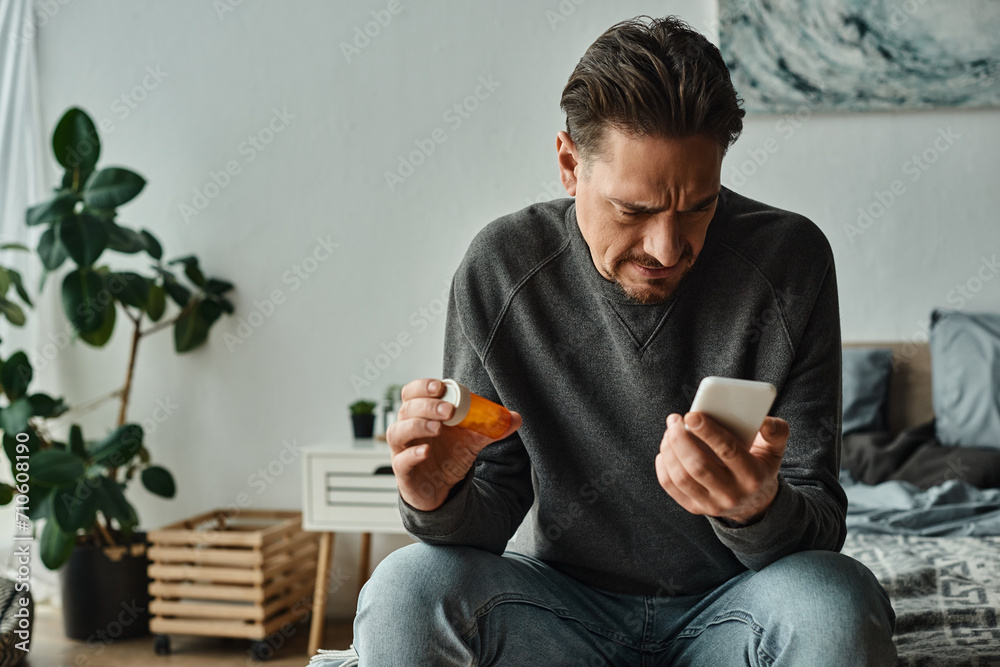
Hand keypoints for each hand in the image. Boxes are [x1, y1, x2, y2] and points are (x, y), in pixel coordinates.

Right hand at [387, 378, 521, 511]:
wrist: (442, 489)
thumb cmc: (450, 455)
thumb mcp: (472, 440)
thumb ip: (491, 428)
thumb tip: (516, 418)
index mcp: (421, 414)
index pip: (412, 393)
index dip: (422, 386)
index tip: (440, 386)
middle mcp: (407, 428)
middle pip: (406, 409)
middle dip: (426, 406)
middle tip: (448, 410)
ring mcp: (402, 450)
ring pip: (397, 432)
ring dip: (417, 425)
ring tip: (438, 427)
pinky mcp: (403, 472)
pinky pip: (401, 461)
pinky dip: (412, 454)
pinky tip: (426, 451)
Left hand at [654, 412, 789, 523]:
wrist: (754, 504)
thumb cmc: (760, 466)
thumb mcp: (774, 450)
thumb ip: (776, 432)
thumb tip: (764, 421)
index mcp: (753, 476)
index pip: (728, 451)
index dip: (708, 432)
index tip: (691, 415)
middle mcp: (732, 494)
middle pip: (698, 465)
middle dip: (681, 439)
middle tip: (675, 420)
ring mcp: (712, 504)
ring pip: (681, 476)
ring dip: (669, 449)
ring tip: (670, 431)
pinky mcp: (695, 508)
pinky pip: (671, 486)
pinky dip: (663, 465)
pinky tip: (666, 449)